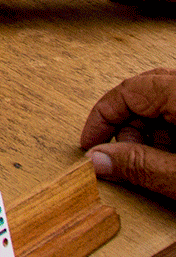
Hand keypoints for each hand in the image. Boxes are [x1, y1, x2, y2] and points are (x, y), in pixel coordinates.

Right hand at [80, 68, 175, 199]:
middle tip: (119, 157)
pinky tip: (173, 160)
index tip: (88, 144)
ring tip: (154, 165)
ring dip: (151, 133)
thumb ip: (140, 166)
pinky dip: (171, 133)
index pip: (127, 90)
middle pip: (144, 94)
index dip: (100, 119)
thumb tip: (98, 160)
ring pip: (165, 103)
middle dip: (125, 128)